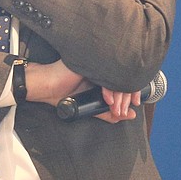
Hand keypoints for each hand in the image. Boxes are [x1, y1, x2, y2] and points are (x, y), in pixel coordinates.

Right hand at [25, 61, 140, 122]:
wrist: (46, 88)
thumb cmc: (62, 94)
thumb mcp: (90, 106)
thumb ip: (108, 112)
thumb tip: (130, 115)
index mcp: (103, 75)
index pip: (124, 81)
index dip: (132, 93)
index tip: (134, 106)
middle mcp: (102, 69)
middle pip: (124, 80)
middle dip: (127, 99)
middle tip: (124, 112)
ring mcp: (98, 65)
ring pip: (118, 78)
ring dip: (120, 97)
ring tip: (116, 109)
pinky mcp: (92, 64)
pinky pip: (107, 76)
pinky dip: (111, 90)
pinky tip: (109, 100)